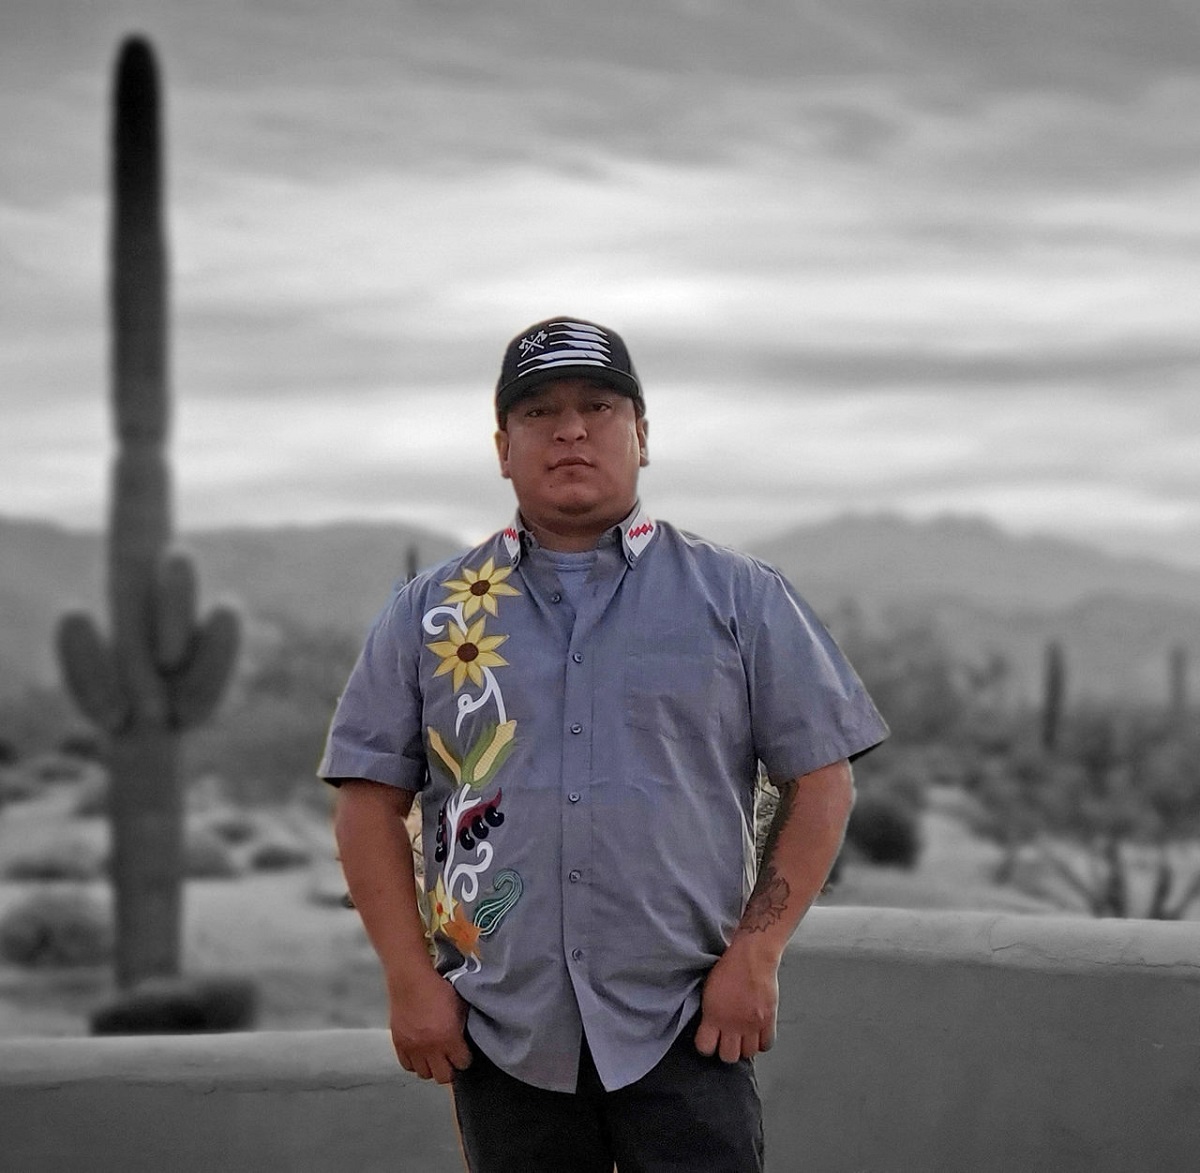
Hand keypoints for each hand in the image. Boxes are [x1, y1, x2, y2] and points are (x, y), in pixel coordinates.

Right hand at [387, 966, 471, 1083]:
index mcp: (449, 1038)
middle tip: (449, 1059)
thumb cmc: (437, 988)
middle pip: (443, 1077)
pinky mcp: (399, 1045)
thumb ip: (463, 1025)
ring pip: (424, 1074)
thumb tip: (466, 1038)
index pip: (462, 1063)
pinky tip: (419, 1053)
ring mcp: (413, 1048)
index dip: (465, 1059)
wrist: (410, 981)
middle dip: (449, 1069)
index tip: (463, 1054)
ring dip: (431, 1066)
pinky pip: (407, 1066)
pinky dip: (415, 1062)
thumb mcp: (460, 1005)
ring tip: (433, 1056)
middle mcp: (431, 1048)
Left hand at [695, 938, 779, 1062]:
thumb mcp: (709, 990)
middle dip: (726, 1051)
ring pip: (748, 1053)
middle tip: (727, 1041)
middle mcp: (733, 1024)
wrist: (753, 956)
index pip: (705, 1047)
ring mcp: (752, 1024)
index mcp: (714, 1015)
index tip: (708, 1042)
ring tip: (743, 1036)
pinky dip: (761, 1042)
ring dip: (744, 1047)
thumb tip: (709, 1028)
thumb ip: (710, 1013)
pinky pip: (766, 1045)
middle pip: (728, 1056)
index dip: (706, 1047)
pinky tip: (756, 1034)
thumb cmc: (730, 967)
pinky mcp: (768, 1021)